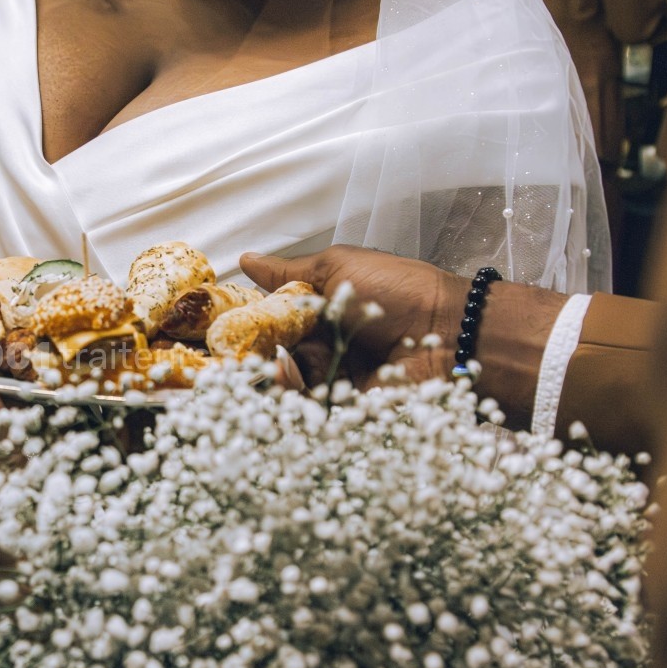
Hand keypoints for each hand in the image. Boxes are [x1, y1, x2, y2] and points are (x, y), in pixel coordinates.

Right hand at [240, 245, 465, 388]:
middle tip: (232, 348)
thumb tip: (246, 258)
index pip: (271, 319)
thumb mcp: (337, 268)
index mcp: (319, 310)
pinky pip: (307, 408)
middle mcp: (323, 344)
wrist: (448, 334)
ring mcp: (332, 378)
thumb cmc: (395, 291)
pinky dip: (290, 394)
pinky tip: (285, 376)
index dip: (245, 322)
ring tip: (271, 360)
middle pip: (272, 354)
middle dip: (250, 352)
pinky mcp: (344, 409)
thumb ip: (288, 272)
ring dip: (270, 372)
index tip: (218, 322)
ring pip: (285, 383)